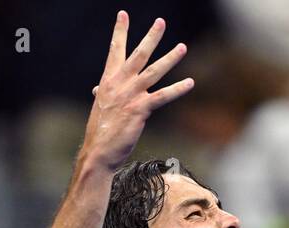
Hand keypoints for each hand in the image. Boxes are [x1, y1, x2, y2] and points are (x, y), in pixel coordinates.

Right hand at [80, 12, 192, 172]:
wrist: (98, 151)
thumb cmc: (100, 131)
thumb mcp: (101, 107)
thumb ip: (104, 94)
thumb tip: (98, 90)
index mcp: (108, 81)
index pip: (115, 51)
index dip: (120, 32)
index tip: (123, 14)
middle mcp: (119, 84)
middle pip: (138, 55)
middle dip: (150, 37)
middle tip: (161, 22)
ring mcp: (131, 95)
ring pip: (154, 71)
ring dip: (170, 58)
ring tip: (182, 46)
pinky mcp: (140, 109)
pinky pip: (163, 96)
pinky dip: (177, 89)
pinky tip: (190, 82)